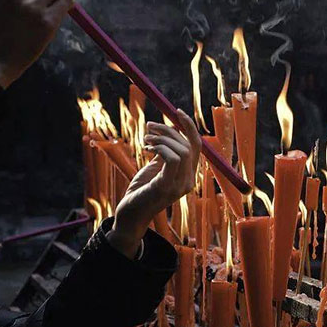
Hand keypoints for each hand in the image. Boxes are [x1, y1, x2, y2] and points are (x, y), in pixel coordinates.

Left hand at [107, 110, 201, 258]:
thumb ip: (165, 154)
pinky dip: (160, 147)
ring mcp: (179, 186)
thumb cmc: (141, 191)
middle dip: (169, 130)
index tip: (176, 111)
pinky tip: (147, 148)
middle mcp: (189, 181)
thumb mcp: (155, 168)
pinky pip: (172, 159)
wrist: (130, 215)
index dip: (189, 127)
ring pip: (182, 150)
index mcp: (189, 175)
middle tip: (149, 128)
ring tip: (146, 140)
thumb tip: (168, 133)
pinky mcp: (166, 187)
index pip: (196, 146)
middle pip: (188, 145)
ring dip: (162, 139)